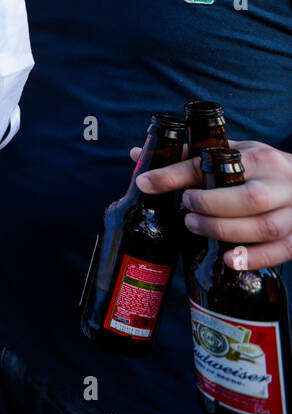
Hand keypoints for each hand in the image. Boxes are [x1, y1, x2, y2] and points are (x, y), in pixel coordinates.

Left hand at [134, 140, 291, 269]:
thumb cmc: (262, 170)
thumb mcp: (233, 154)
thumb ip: (188, 156)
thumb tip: (137, 155)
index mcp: (260, 158)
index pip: (217, 162)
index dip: (178, 174)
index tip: (147, 182)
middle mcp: (281, 183)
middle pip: (249, 198)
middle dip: (209, 205)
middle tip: (185, 208)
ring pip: (264, 227)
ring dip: (223, 230)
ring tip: (194, 226)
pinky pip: (280, 251)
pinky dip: (252, 258)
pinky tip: (227, 259)